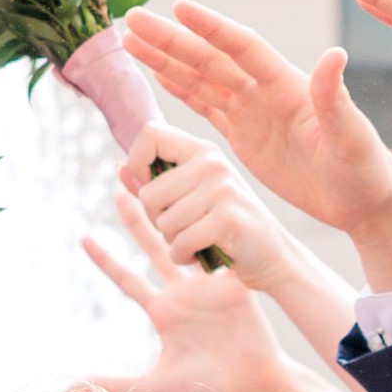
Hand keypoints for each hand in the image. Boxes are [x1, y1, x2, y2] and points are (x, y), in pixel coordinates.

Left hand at [78, 181, 293, 391]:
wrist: (253, 388)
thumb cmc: (206, 390)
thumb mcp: (152, 386)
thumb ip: (110, 384)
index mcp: (163, 312)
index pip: (127, 278)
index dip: (106, 259)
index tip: (84, 237)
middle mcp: (183, 294)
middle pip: (153, 247)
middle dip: (137, 218)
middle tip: (120, 186)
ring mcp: (208, 286)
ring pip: (185, 238)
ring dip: (173, 211)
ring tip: (161, 178)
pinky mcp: (232, 283)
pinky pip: (219, 249)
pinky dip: (212, 227)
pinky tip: (204, 195)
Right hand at [122, 0, 391, 284]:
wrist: (362, 200)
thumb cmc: (363, 169)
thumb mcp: (350, 137)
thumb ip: (334, 98)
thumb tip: (334, 55)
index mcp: (287, 86)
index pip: (242, 48)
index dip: (210, 29)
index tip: (179, 7)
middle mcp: (266, 91)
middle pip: (209, 58)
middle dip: (170, 39)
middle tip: (132, 19)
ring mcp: (253, 112)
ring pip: (201, 78)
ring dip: (166, 59)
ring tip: (131, 40)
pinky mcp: (245, 136)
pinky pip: (206, 107)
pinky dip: (181, 90)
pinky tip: (158, 75)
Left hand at [122, 139, 361, 368]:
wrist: (272, 256)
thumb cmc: (226, 226)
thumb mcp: (192, 198)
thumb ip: (155, 183)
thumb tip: (119, 168)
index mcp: (203, 150)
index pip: (150, 134)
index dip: (137, 163)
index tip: (150, 188)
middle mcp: (212, 163)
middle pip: (149, 193)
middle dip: (158, 221)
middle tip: (186, 227)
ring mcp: (222, 189)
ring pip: (163, 223)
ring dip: (174, 243)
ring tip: (198, 240)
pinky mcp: (227, 219)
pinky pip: (179, 244)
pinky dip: (184, 257)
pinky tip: (203, 254)